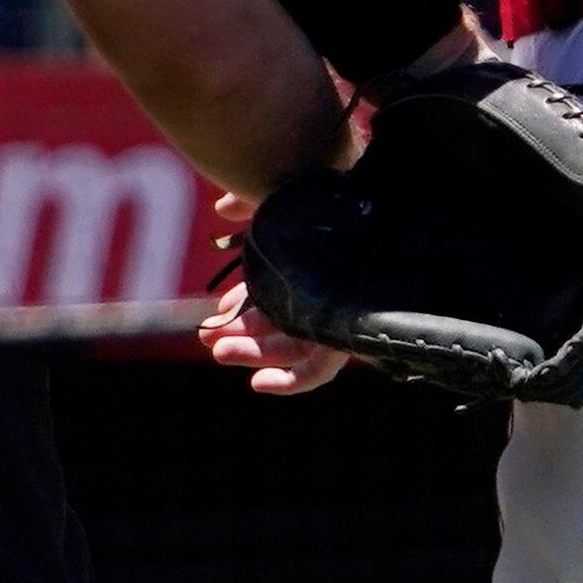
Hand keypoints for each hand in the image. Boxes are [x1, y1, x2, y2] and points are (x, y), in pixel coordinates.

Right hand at [198, 192, 346, 394]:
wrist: (373, 200)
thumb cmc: (332, 196)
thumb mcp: (284, 198)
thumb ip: (250, 201)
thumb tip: (221, 209)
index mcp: (315, 262)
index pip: (275, 291)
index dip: (241, 304)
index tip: (217, 310)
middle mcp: (329, 290)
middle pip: (280, 322)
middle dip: (241, 334)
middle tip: (209, 337)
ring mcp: (340, 315)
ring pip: (293, 347)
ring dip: (253, 354)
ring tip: (219, 352)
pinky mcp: (351, 338)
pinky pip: (320, 371)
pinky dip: (290, 382)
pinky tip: (258, 385)